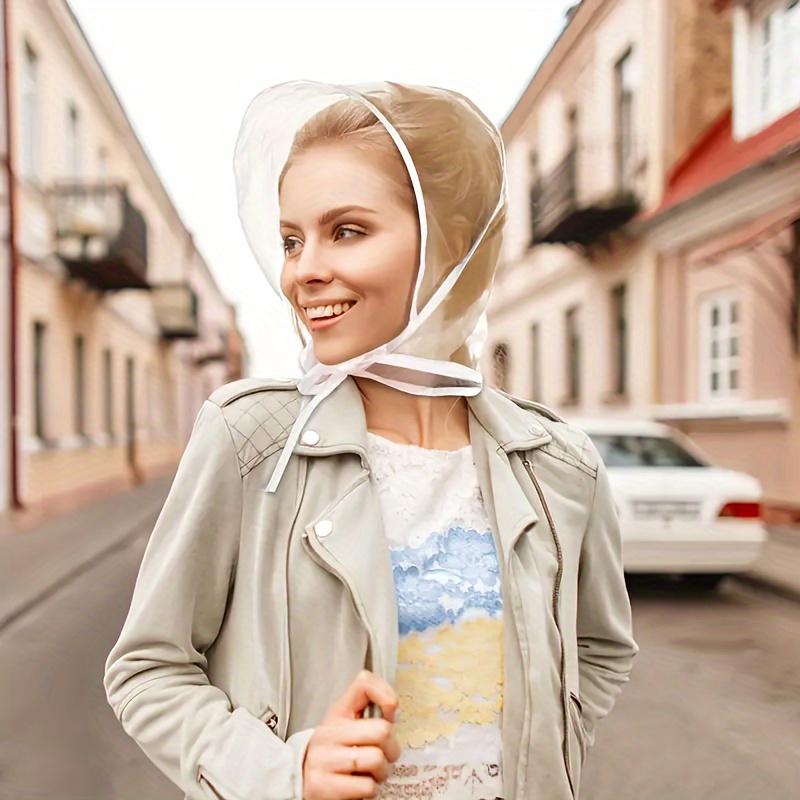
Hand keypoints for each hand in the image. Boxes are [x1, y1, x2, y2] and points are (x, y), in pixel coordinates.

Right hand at [302, 670, 400, 799]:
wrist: (300, 784)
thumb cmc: (333, 757)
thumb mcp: (346, 730)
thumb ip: (367, 718)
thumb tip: (392, 711)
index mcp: (338, 714)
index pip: (364, 683)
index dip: (386, 696)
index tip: (389, 715)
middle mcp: (329, 732)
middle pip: (382, 730)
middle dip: (391, 749)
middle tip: (382, 757)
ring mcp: (324, 758)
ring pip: (376, 759)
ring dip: (381, 773)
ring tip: (368, 774)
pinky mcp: (322, 785)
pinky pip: (367, 786)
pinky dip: (369, 790)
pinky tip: (358, 787)